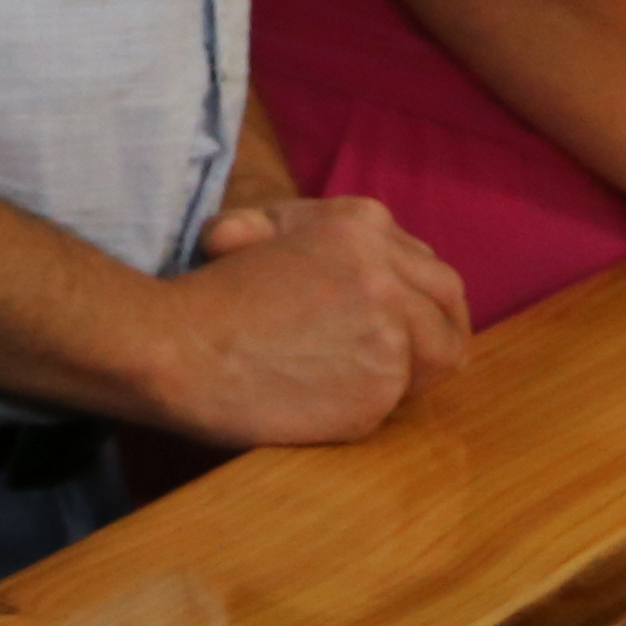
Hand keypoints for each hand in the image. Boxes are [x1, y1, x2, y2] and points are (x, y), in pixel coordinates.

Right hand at [152, 192, 470, 444]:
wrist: (177, 347)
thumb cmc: (206, 295)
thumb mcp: (257, 230)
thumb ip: (309, 231)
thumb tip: (348, 255)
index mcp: (361, 222)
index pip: (423, 263)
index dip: (412, 295)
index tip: (390, 317)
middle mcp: (388, 268)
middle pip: (448, 304)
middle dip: (435, 331)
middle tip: (404, 357)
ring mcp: (393, 327)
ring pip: (439, 355)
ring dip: (409, 371)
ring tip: (358, 380)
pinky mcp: (385, 383)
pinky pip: (399, 399)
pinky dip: (369, 404)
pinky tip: (325, 398)